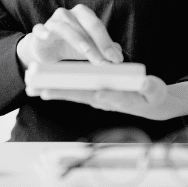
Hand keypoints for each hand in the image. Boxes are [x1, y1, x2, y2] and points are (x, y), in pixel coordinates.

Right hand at [17, 4, 123, 67]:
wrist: (45, 49)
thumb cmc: (70, 46)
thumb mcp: (89, 50)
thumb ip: (104, 51)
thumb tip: (119, 55)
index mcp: (83, 15)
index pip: (98, 26)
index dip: (108, 43)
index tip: (117, 60)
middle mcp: (69, 14)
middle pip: (86, 24)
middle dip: (98, 43)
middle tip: (105, 61)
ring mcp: (53, 21)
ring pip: (66, 28)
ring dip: (78, 41)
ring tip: (87, 53)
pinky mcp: (38, 31)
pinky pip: (39, 29)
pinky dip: (43, 31)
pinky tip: (47, 36)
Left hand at [30, 75, 170, 120]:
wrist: (152, 103)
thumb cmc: (153, 96)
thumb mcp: (155, 91)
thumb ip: (149, 88)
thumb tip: (142, 83)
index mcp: (116, 98)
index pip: (95, 95)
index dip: (77, 91)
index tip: (62, 90)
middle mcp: (102, 99)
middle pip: (76, 94)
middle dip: (56, 92)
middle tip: (37, 90)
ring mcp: (97, 97)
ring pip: (72, 93)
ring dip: (52, 90)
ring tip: (32, 89)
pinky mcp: (94, 93)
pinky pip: (74, 90)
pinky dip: (59, 88)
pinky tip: (44, 87)